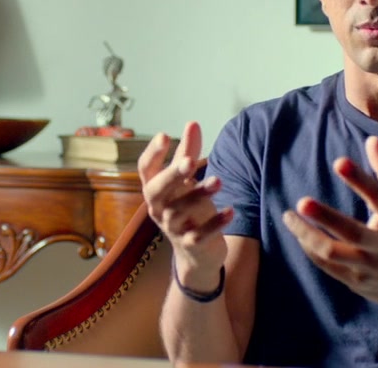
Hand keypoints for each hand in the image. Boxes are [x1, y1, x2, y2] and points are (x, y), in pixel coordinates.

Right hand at [138, 121, 232, 286]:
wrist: (196, 254)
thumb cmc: (188, 208)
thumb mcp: (186, 182)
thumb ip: (188, 153)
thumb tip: (192, 123)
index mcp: (155, 189)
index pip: (145, 170)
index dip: (152, 154)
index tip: (164, 135)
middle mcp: (159, 208)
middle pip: (157, 190)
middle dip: (172, 175)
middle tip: (188, 161)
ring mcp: (173, 228)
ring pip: (180, 211)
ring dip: (199, 195)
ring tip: (218, 181)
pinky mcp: (191, 244)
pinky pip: (201, 234)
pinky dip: (215, 223)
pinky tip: (231, 211)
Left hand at [281, 136, 377, 314]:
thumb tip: (372, 140)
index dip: (359, 179)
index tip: (338, 162)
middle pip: (352, 231)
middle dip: (325, 217)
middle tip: (302, 201)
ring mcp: (369, 266)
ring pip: (333, 252)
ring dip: (307, 235)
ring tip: (288, 216)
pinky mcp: (356, 281)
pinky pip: (327, 266)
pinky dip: (310, 248)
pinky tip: (299, 233)